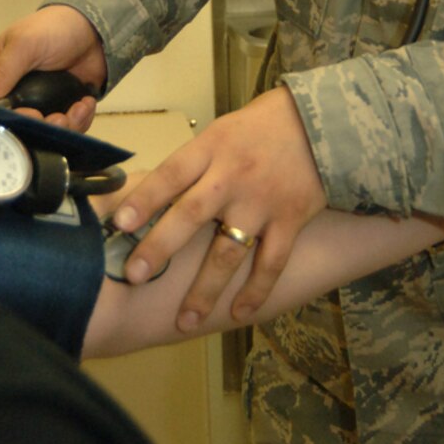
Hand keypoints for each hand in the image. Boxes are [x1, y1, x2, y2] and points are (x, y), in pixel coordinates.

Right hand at [0, 5, 106, 131]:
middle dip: (40, 126)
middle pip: (17, 127)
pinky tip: (84, 105)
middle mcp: (10, 96)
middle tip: (58, 116)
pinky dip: (78, 121)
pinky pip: (64, 129)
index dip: (6, 120)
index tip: (30, 115)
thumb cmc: (53, 29)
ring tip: (77, 110)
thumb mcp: (24, 45)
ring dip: (63, 126)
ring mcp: (36, 105)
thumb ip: (1, 72)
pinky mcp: (60, 110)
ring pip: (42, 132)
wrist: (94, 29)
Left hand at [109, 86, 326, 330]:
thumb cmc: (261, 128)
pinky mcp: (291, 219)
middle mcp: (233, 176)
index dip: (145, 198)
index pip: (171, 174)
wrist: (323, 122)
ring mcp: (262, 201)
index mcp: (211, 149)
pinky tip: (239, 314)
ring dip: (206, 288)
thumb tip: (149, 197)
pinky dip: (257, 290)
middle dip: (161, 247)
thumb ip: (192, 164)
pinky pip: (272, 261)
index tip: (121, 224)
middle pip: (191, 214)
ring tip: (185, 320)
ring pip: (230, 250)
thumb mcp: (221, 132)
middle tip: (135, 276)